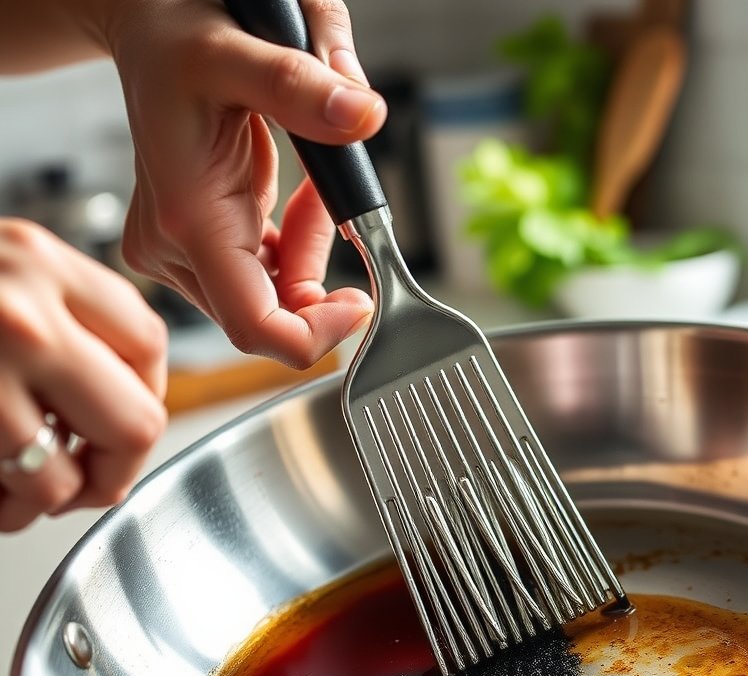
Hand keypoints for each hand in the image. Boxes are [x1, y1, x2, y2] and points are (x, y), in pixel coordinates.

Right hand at [0, 219, 166, 531]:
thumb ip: (65, 315)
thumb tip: (127, 391)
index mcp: (41, 263)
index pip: (148, 342)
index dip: (148, 392)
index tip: (119, 413)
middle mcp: (22, 313)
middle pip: (138, 420)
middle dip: (117, 465)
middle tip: (88, 475)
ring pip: (73, 474)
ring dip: (53, 497)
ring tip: (23, 488)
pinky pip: (15, 494)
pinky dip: (10, 509)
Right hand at [108, 0, 385, 367]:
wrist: (147, 30)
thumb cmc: (179, 37)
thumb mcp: (241, 50)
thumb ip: (302, 86)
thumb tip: (364, 116)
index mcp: (187, 217)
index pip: (255, 327)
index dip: (317, 335)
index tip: (362, 305)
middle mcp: (174, 248)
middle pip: (271, 314)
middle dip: (318, 273)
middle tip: (330, 201)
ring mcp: (179, 253)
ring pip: (272, 296)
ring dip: (309, 252)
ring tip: (309, 187)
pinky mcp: (194, 248)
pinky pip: (266, 276)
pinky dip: (296, 246)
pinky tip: (293, 197)